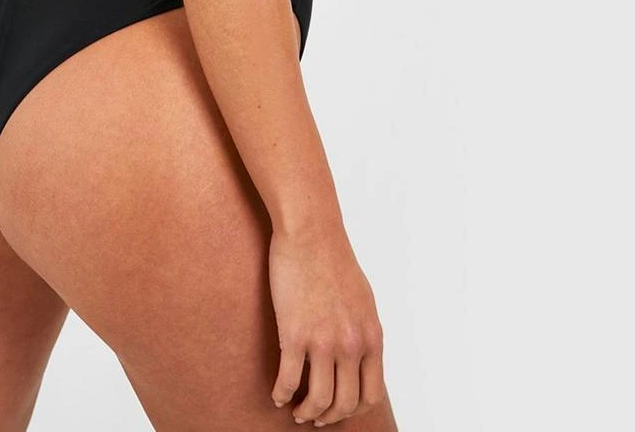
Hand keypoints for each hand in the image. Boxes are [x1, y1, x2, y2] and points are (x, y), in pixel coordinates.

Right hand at [268, 223, 385, 425]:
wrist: (310, 233)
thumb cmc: (333, 259)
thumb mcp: (362, 300)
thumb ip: (363, 331)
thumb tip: (359, 357)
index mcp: (370, 337)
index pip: (370, 394)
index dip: (352, 409)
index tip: (337, 409)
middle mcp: (351, 344)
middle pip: (344, 403)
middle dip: (327, 416)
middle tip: (313, 416)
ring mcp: (323, 341)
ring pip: (317, 399)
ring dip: (305, 411)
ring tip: (295, 409)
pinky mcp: (295, 333)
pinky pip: (288, 379)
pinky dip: (281, 393)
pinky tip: (276, 393)